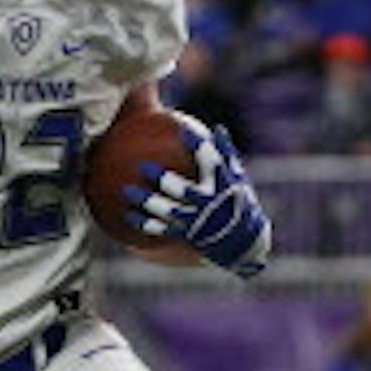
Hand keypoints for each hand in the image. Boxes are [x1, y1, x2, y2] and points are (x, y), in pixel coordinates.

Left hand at [122, 122, 271, 276]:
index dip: (197, 146)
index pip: (210, 162)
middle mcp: (209, 203)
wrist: (243, 241)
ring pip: (168, 211)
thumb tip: (218, 128)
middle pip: (183, 190)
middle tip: (142, 166)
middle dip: (162, 179)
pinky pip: (162, 229)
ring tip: (126, 190)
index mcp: (223, 185)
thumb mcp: (238, 178)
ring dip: (146, 202)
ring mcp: (197, 220)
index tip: (182, 130)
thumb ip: (226, 154)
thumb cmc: (238, 202)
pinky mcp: (188, 234)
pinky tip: (127, 216)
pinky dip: (144, 223)